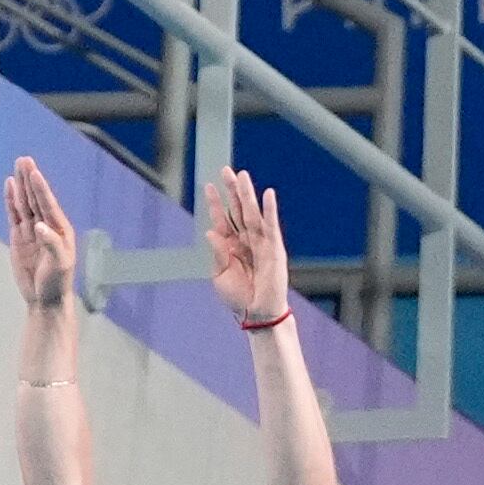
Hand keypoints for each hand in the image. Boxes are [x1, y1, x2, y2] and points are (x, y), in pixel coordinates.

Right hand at [3, 156, 75, 309]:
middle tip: (25, 159)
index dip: (41, 188)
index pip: (48, 205)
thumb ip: (51, 244)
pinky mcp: (20, 237)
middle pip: (36, 199)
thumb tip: (39, 226)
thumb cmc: (57, 282)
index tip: (34, 172)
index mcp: (60, 230)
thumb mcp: (59, 265)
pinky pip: (15, 214)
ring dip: (21, 185)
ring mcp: (32, 231)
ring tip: (18, 166)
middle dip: (30, 179)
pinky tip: (10, 185)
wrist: (45, 298)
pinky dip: (12, 200)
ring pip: (25, 203)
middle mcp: (47, 227)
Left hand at [206, 167, 290, 324]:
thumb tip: (211, 231)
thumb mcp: (220, 275)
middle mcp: (245, 241)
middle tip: (227, 170)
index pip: (222, 219)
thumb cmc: (238, 298)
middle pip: (238, 210)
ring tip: (243, 176)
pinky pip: (272, 226)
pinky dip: (270, 210)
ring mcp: (261, 243)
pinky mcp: (275, 249)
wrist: (257, 314)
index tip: (208, 186)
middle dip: (233, 191)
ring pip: (253, 213)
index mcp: (230, 246)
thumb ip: (218, 253)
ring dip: (248, 194)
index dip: (215, 203)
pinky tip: (268, 194)